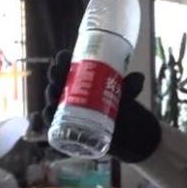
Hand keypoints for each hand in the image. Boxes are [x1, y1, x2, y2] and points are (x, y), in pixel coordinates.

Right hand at [43, 50, 161, 162]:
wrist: (126, 131)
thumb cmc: (121, 105)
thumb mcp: (126, 95)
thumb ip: (131, 87)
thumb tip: (139, 77)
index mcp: (82, 78)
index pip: (68, 65)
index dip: (62, 60)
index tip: (63, 56)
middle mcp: (71, 91)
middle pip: (57, 80)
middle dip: (55, 75)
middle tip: (57, 73)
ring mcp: (67, 108)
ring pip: (53, 98)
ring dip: (50, 94)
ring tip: (54, 91)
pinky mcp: (66, 126)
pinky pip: (51, 120)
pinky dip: (47, 116)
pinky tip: (48, 112)